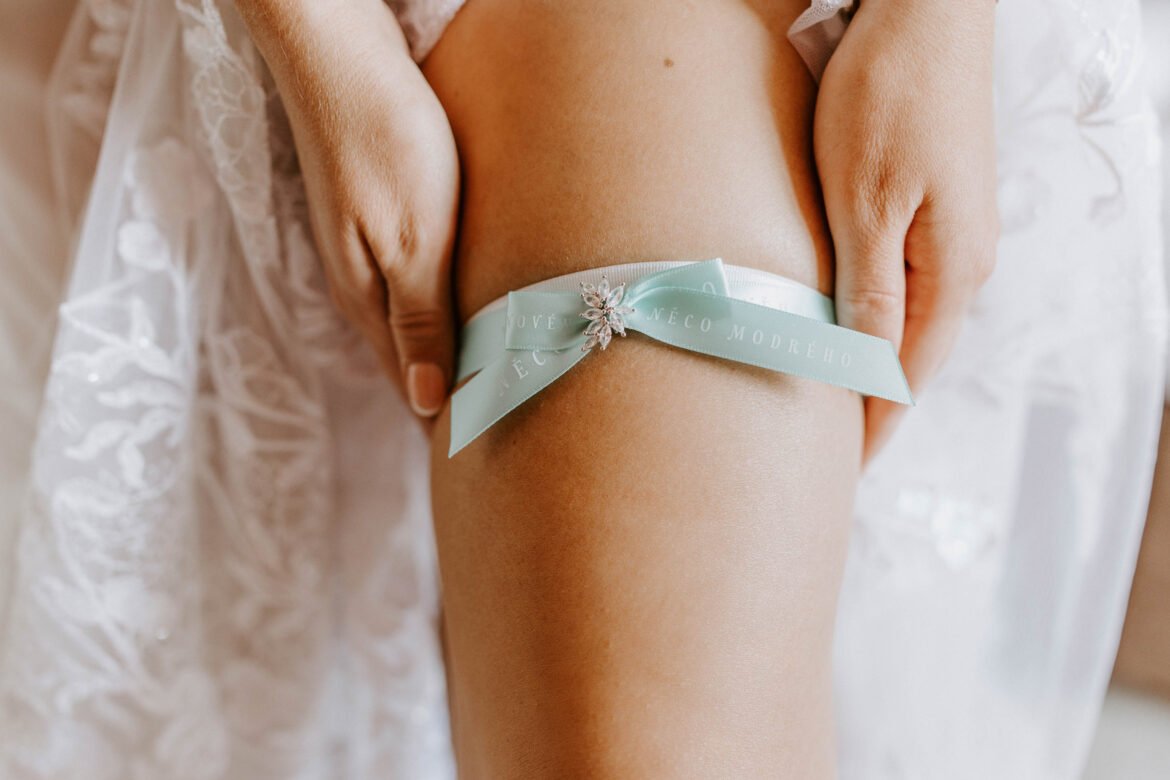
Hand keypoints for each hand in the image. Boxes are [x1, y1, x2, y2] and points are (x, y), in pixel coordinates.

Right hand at [240, 0, 458, 420]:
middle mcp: (364, 286)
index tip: (483, 462)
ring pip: (413, 326)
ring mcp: (367, 253)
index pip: (411, 387)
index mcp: (371, 301)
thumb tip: (425, 405)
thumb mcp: (414, 241)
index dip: (447, 424)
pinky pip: (415, 288)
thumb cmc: (385, 142)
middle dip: (446, 402)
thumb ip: (421, 322)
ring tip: (482, 393)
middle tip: (491, 443)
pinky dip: (443, 316)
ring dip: (444, 361)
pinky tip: (460, 320)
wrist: (342, 57)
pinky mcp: (379, 221)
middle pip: (410, 363)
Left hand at [813, 0, 999, 464]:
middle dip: (867, 405)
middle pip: (910, 356)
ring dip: (866, 363)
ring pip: (904, 321)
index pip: (905, 377)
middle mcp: (961, 261)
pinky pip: (899, 283)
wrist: (925, 10)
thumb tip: (872, 377)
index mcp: (951, 272)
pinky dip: (869, 318)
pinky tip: (843, 328)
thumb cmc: (889, 95)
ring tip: (825, 406)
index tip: (834, 475)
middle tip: (819, 454)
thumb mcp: (867, 202)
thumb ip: (870, 294)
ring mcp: (951, 233)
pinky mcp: (932, 206)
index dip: (870, 428)